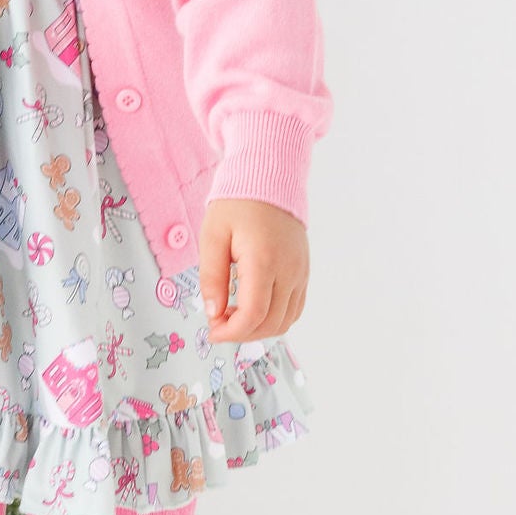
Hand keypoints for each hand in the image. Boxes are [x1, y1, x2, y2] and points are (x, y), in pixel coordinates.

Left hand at [199, 198, 308, 343]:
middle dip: (242, 333)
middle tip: (218, 324)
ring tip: (233, 316)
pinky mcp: (304, 272)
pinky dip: (275, 318)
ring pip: (286, 321)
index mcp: (263, 261)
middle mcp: (289, 270)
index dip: (231, 332)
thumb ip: (212, 277)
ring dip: (259, 329)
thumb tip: (214, 313)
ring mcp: (300, 273)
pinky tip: (253, 309)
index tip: (212, 331)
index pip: (253, 315)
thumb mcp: (213, 236)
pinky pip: (294, 308)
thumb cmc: (237, 205)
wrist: (269, 180)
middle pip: (271, 324)